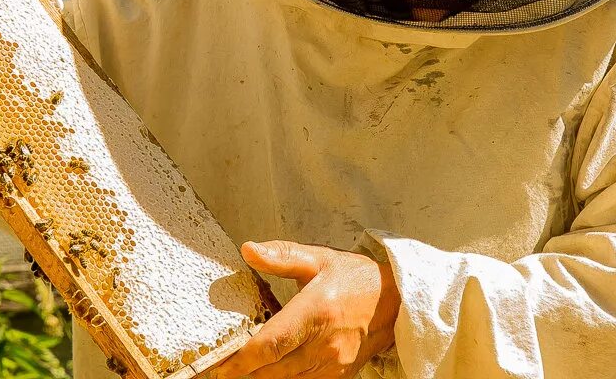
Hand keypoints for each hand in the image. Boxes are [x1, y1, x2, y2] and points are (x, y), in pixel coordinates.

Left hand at [213, 240, 399, 378]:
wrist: (396, 301)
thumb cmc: (355, 277)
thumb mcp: (318, 258)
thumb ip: (281, 256)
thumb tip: (248, 250)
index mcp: (317, 311)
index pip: (272, 343)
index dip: (243, 360)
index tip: (221, 366)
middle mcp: (325, 343)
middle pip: (274, 370)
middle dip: (245, 374)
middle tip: (220, 372)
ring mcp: (334, 364)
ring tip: (241, 373)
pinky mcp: (340, 376)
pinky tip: (269, 374)